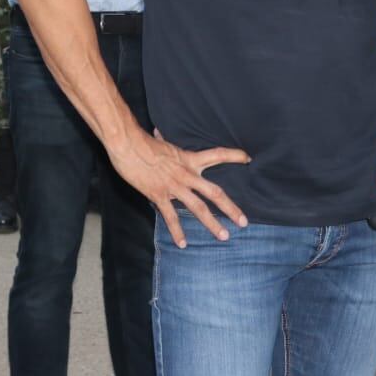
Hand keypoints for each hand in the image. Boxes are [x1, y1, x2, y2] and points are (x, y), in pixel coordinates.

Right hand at [107, 128, 249, 246]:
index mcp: (189, 159)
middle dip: (231, 208)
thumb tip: (158, 132)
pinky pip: (171, 216)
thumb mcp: (161, 141)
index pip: (216, 155)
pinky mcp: (159, 195)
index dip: (233, 156)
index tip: (248, 158)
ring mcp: (174, 186)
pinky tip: (183, 243)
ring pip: (198, 208)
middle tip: (244, 222)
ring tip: (224, 236)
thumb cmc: (143, 141)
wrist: (128, 144)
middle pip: (214, 192)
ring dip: (212, 224)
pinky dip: (177, 231)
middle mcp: (186, 174)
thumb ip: (164, 141)